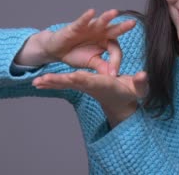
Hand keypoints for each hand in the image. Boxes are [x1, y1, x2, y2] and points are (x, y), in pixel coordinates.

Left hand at [33, 64, 148, 127]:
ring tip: (35, 82)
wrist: (121, 103)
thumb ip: (140, 82)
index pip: (91, 80)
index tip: (72, 76)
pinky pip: (63, 83)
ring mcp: (84, 86)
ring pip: (65, 83)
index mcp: (103, 83)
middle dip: (58, 81)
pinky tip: (38, 82)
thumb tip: (143, 75)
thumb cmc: (130, 93)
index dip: (82, 78)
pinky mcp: (80, 85)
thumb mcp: (138, 88)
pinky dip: (51, 83)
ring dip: (50, 83)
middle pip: (72, 82)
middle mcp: (91, 85)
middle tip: (43, 81)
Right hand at [41, 9, 135, 74]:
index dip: (115, 62)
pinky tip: (92, 12)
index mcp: (107, 41)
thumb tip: (113, 77)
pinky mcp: (76, 26)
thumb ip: (102, 67)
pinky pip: (82, 21)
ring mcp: (90, 28)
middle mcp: (101, 32)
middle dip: (123, 27)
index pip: (115, 50)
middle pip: (114, 30)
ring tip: (114, 12)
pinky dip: (86, 17)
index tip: (113, 75)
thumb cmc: (76, 54)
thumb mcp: (91, 63)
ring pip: (100, 22)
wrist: (58, 51)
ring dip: (107, 17)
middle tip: (133, 23)